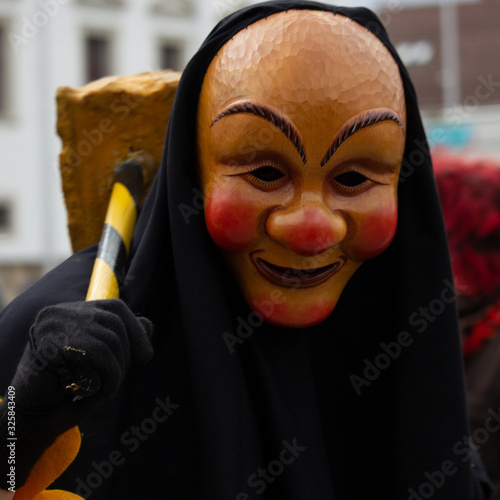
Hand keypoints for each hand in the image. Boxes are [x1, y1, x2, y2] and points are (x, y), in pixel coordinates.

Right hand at [0, 299, 152, 489]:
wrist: (31, 420)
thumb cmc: (66, 392)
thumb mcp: (101, 364)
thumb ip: (122, 342)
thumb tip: (148, 325)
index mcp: (71, 312)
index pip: (115, 307)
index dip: (135, 330)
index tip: (146, 357)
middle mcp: (60, 312)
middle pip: (115, 323)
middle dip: (125, 356)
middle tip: (113, 383)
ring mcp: (52, 325)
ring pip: (109, 340)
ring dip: (115, 373)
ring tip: (101, 391)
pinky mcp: (49, 343)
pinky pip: (98, 354)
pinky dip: (107, 378)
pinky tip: (91, 393)